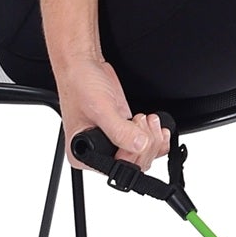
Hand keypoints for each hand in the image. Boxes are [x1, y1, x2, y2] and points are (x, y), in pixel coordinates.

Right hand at [54, 54, 170, 172]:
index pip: (116, 169)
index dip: (133, 155)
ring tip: (144, 118)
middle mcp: (98, 153)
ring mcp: (113, 142)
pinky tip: (155, 124)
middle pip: (134, 164)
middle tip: (139, 121)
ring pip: (143, 154)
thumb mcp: (100, 108)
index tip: (135, 135)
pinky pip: (145, 144)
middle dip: (146, 144)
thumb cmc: (80, 85)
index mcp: (83, 155)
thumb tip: (139, 145)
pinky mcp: (124, 132)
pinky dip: (155, 136)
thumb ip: (119, 130)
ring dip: (152, 138)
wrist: (84, 67)